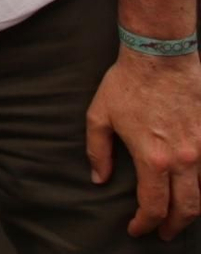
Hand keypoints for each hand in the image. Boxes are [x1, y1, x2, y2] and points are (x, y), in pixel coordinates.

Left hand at [86, 51, 200, 238]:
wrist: (161, 54)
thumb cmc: (127, 83)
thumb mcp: (100, 115)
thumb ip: (98, 151)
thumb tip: (99, 178)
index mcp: (153, 158)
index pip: (153, 205)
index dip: (144, 223)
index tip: (136, 229)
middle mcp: (182, 159)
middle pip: (186, 208)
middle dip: (174, 226)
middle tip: (163, 233)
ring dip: (190, 209)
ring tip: (178, 216)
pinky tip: (191, 187)